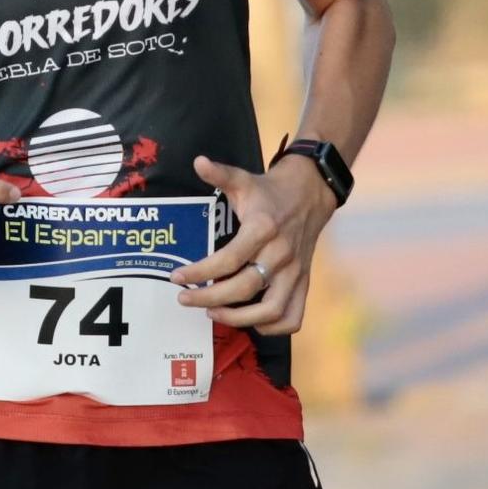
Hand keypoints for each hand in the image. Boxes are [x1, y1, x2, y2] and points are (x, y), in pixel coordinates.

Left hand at [171, 153, 338, 333]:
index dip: (200, 272)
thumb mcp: (243, 180)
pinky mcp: (304, 282)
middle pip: (245, 288)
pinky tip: (249, 321)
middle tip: (184, 299)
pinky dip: (272, 326)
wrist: (311, 193)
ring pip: (271, 310)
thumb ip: (219, 174)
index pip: (228, 259)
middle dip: (209, 298)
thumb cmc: (268, 191)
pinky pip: (293, 316)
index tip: (176, 278)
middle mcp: (281, 254)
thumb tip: (198, 162)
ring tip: (212, 313)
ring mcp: (296, 272)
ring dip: (239, 318)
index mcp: (262, 229)